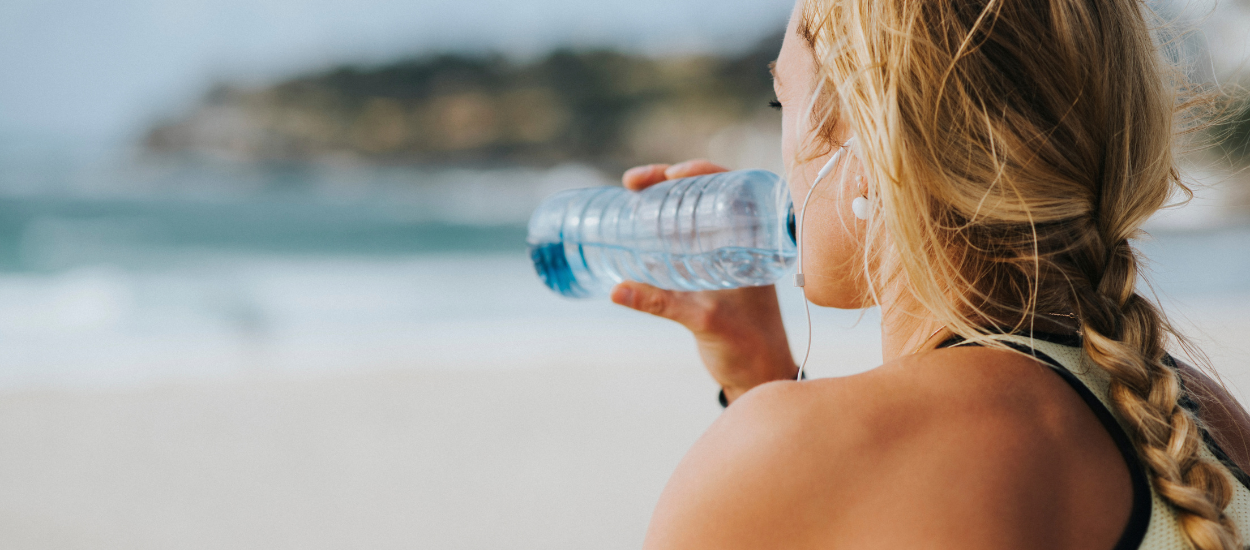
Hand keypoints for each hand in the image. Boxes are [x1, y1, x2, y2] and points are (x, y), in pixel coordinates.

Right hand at [611, 160, 797, 404]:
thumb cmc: (748, 347)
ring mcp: (720, 258)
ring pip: (688, 218)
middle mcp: (738, 244)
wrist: (760, 377)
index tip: (668, 174)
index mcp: (753, 243)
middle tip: (631, 183)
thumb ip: (663, 304)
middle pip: (702, 196)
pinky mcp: (704, 276)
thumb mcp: (705, 321)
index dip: (699, 172)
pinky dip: (657, 232)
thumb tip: (616, 291)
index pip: (730, 189)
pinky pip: (679, 243)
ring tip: (627, 197)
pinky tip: (632, 230)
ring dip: (659, 205)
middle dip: (666, 183)